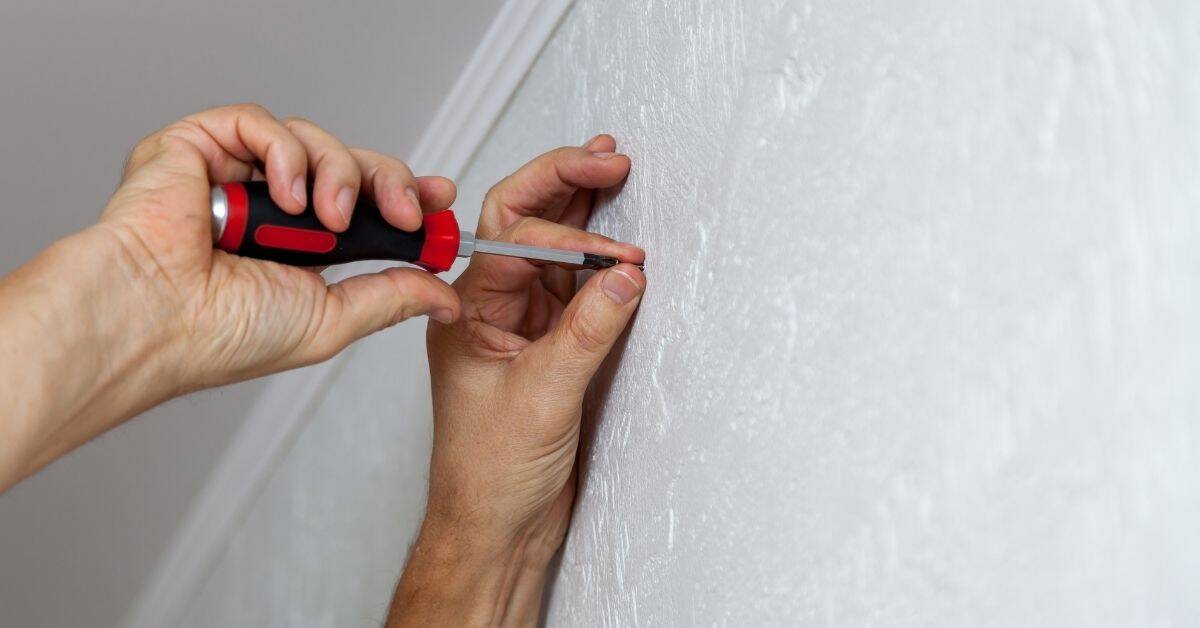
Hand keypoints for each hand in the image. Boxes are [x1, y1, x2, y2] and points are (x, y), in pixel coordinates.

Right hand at [99, 103, 460, 388]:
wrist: (158, 320)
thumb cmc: (222, 333)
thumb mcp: (332, 320)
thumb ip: (391, 298)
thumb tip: (442, 297)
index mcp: (301, 249)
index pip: (365, 205)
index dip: (407, 195)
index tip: (442, 200)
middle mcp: (272, 209)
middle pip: (349, 165)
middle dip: (389, 182)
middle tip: (407, 210)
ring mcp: (234, 175)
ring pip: (312, 141)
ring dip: (336, 175)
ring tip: (326, 219)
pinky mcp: (197, 146)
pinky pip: (259, 123)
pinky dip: (284, 154)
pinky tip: (284, 196)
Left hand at [390, 136, 645, 624]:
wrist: (494, 527)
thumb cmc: (487, 473)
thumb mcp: (542, 397)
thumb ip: (587, 331)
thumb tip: (627, 275)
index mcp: (466, 310)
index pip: (511, 236)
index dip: (567, 231)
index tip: (618, 254)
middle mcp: (490, 307)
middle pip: (523, 221)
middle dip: (564, 184)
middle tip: (609, 156)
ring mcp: (521, 324)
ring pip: (552, 248)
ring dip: (583, 211)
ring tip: (613, 170)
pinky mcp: (549, 345)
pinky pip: (575, 288)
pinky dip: (600, 262)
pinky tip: (619, 239)